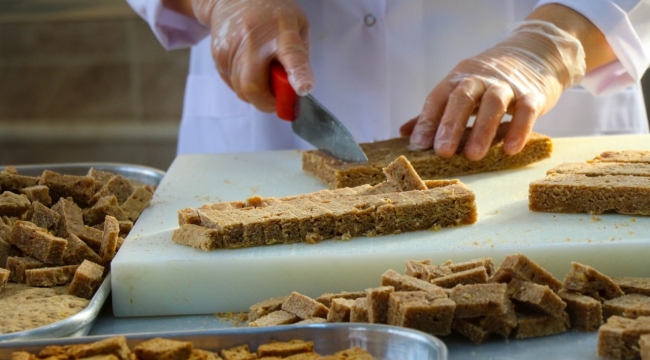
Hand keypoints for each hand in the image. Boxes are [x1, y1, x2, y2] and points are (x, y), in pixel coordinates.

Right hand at [191, 0, 313, 111]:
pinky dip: (243, 85)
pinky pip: (232, 85)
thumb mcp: (298, 27)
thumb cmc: (273, 14)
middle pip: (254, 85)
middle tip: (277, 98)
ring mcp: (231, 48)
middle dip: (266, 102)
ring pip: (242, 90)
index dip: (297, 75)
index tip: (303, 89)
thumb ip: (300, 59)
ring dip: (256, 93)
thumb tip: (297, 91)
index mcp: (282, 30)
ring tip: (263, 73)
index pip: (291, 55)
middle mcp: (254, 39)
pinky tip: (249, 67)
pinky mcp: (217, 56)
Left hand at [402, 20, 585, 160]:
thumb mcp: (460, 90)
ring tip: (473, 156)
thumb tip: (405, 133)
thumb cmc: (488, 80)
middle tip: (442, 152)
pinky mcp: (533, 93)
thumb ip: (435, 112)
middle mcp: (480, 78)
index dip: (427, 121)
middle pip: (463, 98)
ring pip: (493, 103)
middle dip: (451, 125)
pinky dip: (520, 129)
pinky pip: (526, 110)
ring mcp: (507, 85)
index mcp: (458, 79)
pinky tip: (511, 150)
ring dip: (482, 130)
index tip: (418, 145)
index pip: (438, 98)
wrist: (533, 53)